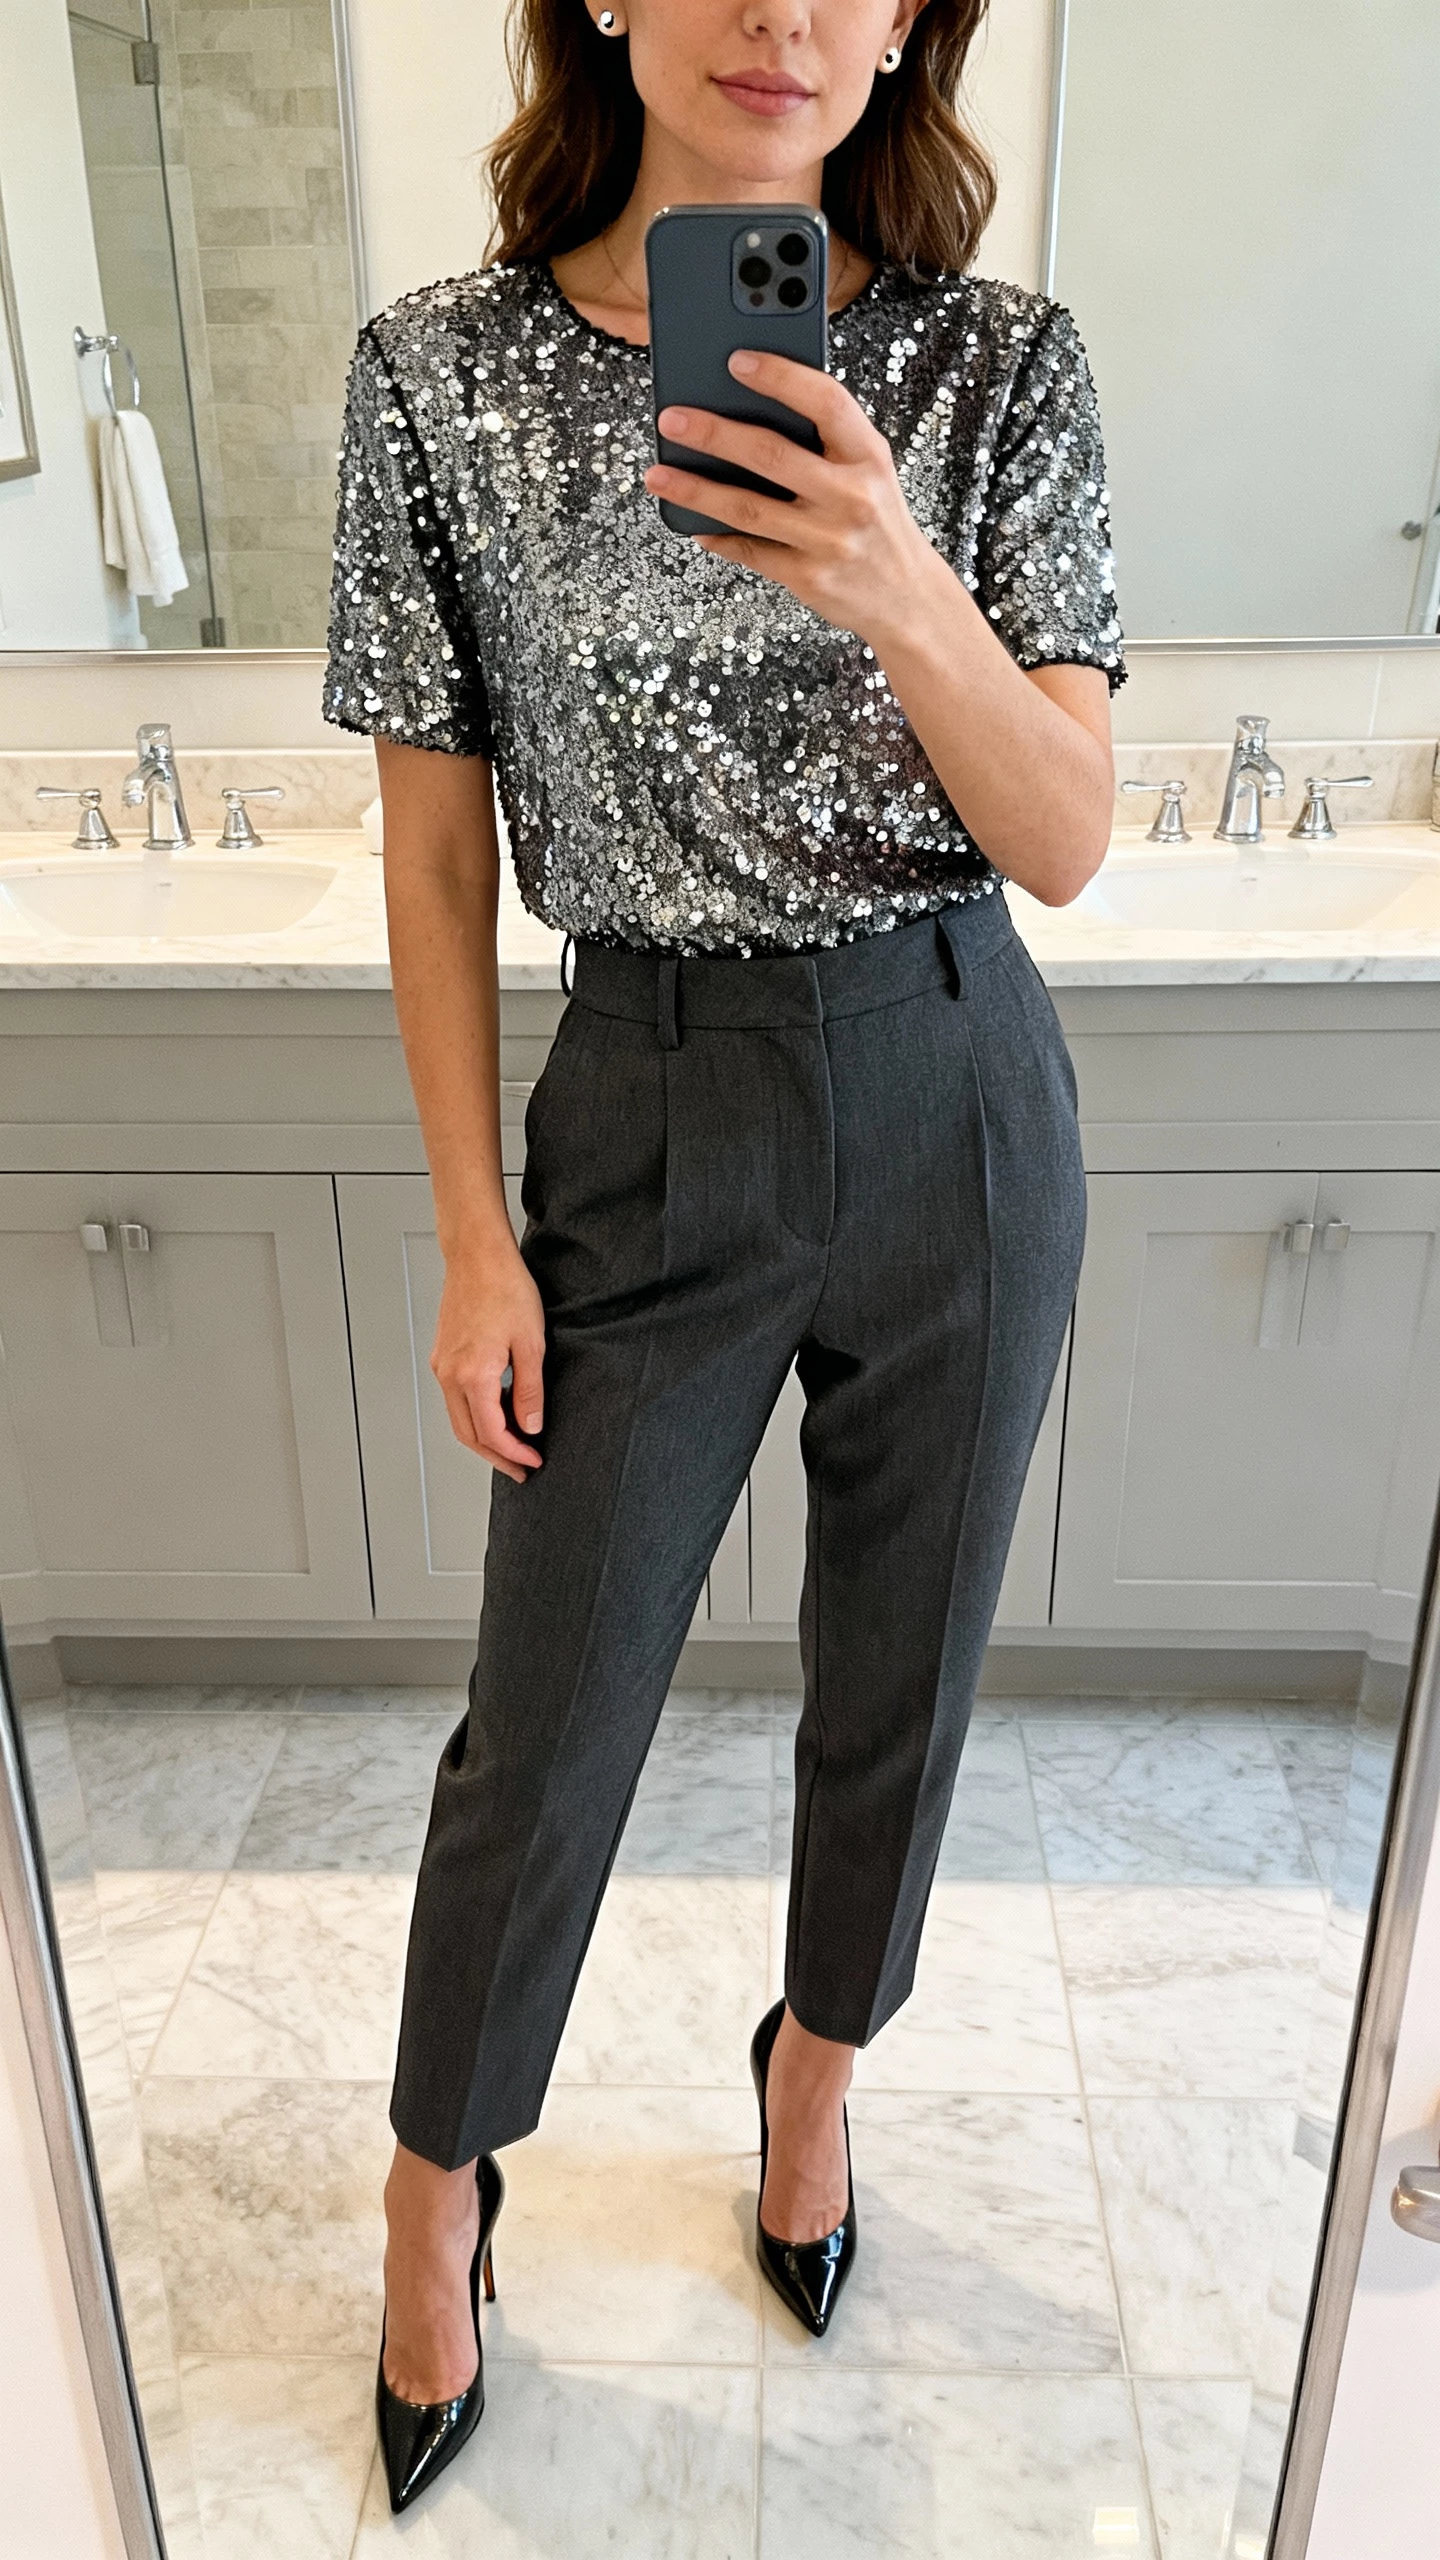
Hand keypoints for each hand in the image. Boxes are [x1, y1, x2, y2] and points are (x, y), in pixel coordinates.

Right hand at [431, 1237, 546, 1483]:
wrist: (477, 1255)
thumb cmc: (505, 1289)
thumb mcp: (531, 1344)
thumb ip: (529, 1390)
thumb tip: (530, 1426)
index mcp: (472, 1375)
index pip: (491, 1433)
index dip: (514, 1453)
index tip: (534, 1461)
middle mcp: (450, 1375)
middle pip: (468, 1435)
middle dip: (496, 1457)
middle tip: (521, 1470)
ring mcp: (442, 1366)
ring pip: (459, 1419)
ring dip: (484, 1439)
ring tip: (513, 1448)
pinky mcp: (443, 1356)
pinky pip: (456, 1399)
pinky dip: (476, 1415)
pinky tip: (498, 1414)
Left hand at [644, 350, 942, 644]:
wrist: (907, 597)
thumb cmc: (878, 522)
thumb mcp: (870, 471)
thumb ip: (826, 441)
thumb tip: (749, 408)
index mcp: (869, 456)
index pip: (825, 402)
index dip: (780, 377)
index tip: (737, 360)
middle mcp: (851, 496)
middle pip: (771, 455)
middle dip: (713, 434)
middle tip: (671, 420)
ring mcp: (828, 540)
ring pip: (748, 508)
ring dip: (696, 489)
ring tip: (658, 475)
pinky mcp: (808, 577)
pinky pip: (750, 551)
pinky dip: (717, 536)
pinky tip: (692, 522)